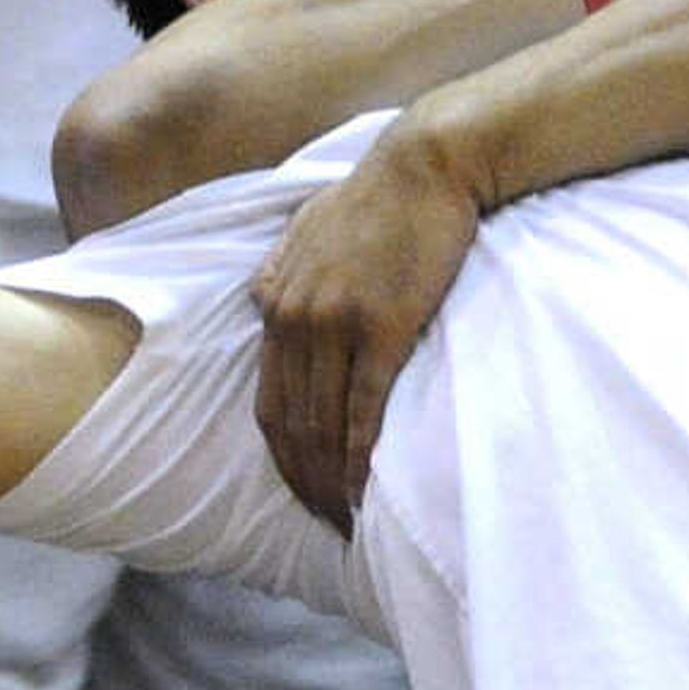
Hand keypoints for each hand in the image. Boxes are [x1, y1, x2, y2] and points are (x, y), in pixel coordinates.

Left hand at [252, 110, 482, 529]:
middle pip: (289, 424)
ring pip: (322, 424)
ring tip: (348, 520)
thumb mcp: (307, 225)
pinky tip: (366, 489)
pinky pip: (363, 408)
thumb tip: (261, 299)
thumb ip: (280, 268)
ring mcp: (335, 322)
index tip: (304, 493)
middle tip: (327, 525)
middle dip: (304, 483)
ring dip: (331, 481)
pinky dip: (360, 456)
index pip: (266, 403)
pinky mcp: (383, 326)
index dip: (282, 459)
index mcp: (275, 300)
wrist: (426, 164)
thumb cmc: (377, 195)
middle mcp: (294, 316)